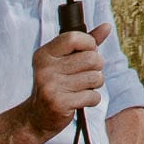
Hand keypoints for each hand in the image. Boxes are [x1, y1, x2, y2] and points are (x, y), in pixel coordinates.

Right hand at [22, 22, 110, 139]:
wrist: (37, 117)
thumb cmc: (56, 84)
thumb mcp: (65, 60)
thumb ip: (86, 43)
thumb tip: (107, 26)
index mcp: (45, 54)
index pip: (74, 38)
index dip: (89, 44)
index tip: (88, 52)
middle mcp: (45, 68)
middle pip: (91, 58)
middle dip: (96, 67)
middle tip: (86, 74)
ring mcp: (51, 86)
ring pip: (95, 78)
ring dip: (95, 84)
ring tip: (82, 88)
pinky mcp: (59, 103)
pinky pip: (93, 96)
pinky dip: (92, 99)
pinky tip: (79, 101)